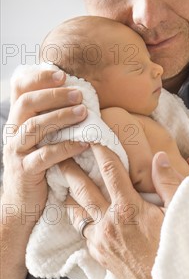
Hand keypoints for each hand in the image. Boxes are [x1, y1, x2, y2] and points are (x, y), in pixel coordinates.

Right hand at [2, 67, 88, 230]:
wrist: (22, 204)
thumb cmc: (40, 165)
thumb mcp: (43, 137)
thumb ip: (53, 116)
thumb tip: (81, 94)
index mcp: (18, 119)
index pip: (19, 89)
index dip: (38, 78)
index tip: (61, 74)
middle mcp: (13, 132)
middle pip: (26, 103)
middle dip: (53, 95)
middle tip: (79, 94)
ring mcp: (16, 152)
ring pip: (34, 127)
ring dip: (60, 117)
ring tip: (84, 113)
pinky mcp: (25, 171)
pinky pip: (44, 156)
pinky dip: (65, 147)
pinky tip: (83, 142)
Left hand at [60, 147, 182, 278]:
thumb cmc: (181, 249)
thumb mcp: (181, 211)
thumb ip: (168, 182)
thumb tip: (158, 157)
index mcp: (128, 208)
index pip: (110, 170)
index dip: (100, 149)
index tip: (92, 134)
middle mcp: (108, 223)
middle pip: (82, 189)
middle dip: (70, 168)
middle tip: (61, 152)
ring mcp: (101, 242)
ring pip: (76, 212)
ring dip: (69, 194)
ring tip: (63, 181)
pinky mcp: (100, 256)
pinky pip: (83, 232)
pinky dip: (78, 218)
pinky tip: (79, 212)